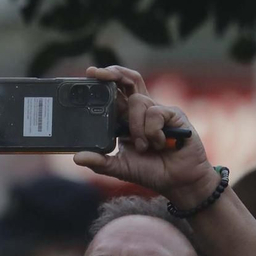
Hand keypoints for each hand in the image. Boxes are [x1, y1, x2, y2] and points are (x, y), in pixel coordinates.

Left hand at [73, 65, 216, 208]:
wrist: (178, 182)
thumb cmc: (151, 172)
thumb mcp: (120, 168)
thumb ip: (100, 162)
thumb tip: (77, 157)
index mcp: (127, 119)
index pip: (116, 92)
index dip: (104, 80)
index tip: (90, 73)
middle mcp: (142, 111)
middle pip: (129, 80)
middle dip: (115, 73)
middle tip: (100, 74)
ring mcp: (159, 111)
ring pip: (138, 101)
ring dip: (136, 127)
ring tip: (143, 147)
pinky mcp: (174, 114)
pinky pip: (155, 113)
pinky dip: (153, 131)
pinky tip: (159, 144)